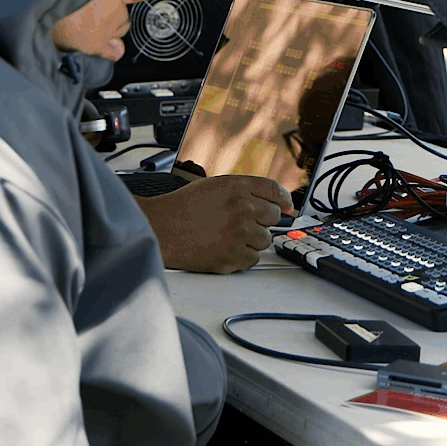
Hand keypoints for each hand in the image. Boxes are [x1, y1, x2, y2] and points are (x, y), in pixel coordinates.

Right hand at [135, 176, 292, 273]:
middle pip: (273, 216)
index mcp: (236, 187)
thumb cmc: (182, 208)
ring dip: (251, 240)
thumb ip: (244, 191)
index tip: (286, 206)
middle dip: (261, 221)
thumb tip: (275, 202)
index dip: (283, 199)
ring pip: (265, 240)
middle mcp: (241, 208)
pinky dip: (243, 256)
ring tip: (228, 236)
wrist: (160, 229)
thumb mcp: (213, 186)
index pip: (274, 190)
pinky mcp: (233, 255)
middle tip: (242, 224)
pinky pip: (254, 259)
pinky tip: (225, 248)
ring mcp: (238, 233)